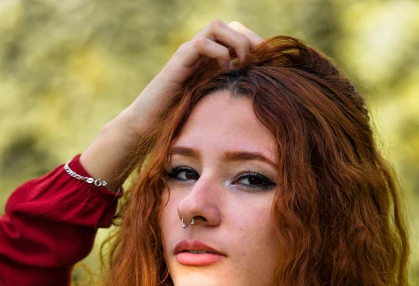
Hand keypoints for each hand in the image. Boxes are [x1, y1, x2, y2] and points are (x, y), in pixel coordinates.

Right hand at [125, 20, 263, 138]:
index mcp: (209, 60)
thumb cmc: (179, 121)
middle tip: (261, 61)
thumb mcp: (213, 107)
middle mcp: (199, 52)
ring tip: (243, 64)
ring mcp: (187, 54)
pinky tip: (224, 72)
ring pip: (216, 26)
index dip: (256, 42)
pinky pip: (201, 44)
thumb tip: (259, 101)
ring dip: (236, 42)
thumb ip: (229, 97)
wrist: (147, 125)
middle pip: (229, 26)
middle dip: (249, 38)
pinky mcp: (178, 63)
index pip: (236, 35)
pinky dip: (218, 53)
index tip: (270, 61)